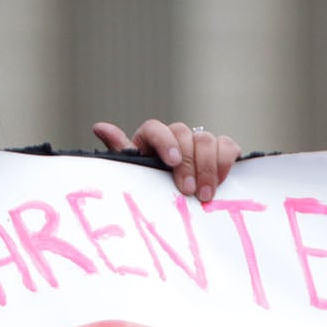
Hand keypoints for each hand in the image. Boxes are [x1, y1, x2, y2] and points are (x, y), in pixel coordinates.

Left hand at [93, 119, 241, 202]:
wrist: (175, 199)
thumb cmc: (149, 185)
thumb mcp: (133, 172)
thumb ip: (120, 151)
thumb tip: (99, 127)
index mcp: (150, 139)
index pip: (156, 128)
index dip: (165, 141)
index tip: (172, 162)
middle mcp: (176, 135)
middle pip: (185, 134)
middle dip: (189, 163)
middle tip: (190, 192)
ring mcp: (199, 141)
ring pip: (207, 140)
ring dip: (208, 168)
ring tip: (205, 195)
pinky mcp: (220, 149)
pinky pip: (227, 146)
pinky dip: (225, 162)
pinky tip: (220, 182)